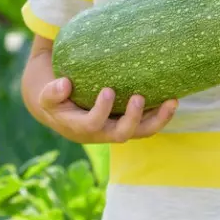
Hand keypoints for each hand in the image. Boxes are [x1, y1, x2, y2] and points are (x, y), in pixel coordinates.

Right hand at [37, 77, 178, 144]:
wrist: (63, 113)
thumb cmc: (56, 100)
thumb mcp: (47, 97)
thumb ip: (52, 92)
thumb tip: (65, 84)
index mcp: (80, 128)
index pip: (92, 124)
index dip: (102, 110)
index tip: (108, 90)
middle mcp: (101, 134)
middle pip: (121, 135)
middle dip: (133, 118)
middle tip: (139, 97)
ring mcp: (116, 131)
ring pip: (141, 133)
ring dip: (158, 119)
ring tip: (172, 101)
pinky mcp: (128, 126)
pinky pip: (148, 126)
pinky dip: (161, 115)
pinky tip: (172, 99)